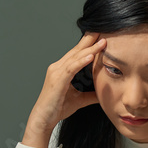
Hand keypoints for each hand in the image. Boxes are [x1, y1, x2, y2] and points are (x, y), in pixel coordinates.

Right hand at [22, 33, 106, 147]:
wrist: (44, 119)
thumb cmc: (57, 108)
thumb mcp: (79, 100)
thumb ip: (91, 95)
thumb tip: (103, 93)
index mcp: (63, 70)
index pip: (78, 53)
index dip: (89, 44)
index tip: (101, 35)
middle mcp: (58, 67)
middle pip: (76, 50)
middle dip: (90, 39)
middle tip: (102, 28)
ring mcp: (56, 72)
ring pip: (75, 57)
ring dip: (90, 48)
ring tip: (102, 41)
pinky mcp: (57, 80)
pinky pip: (71, 68)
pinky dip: (81, 61)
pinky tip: (91, 56)